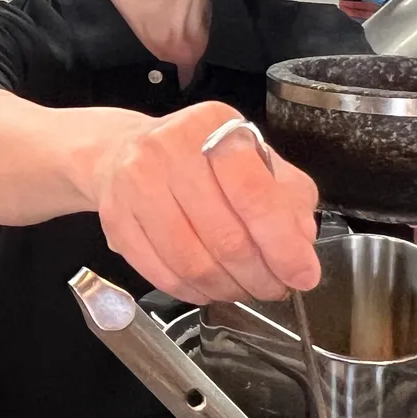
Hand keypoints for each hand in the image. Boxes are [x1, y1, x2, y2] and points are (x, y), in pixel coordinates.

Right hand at [92, 102, 321, 305]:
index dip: (283, 245)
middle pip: (225, 237)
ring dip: (226, 288)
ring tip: (242, 289)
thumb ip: (287, 196)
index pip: (254, 194)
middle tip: (273, 288)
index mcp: (212, 127)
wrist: (121, 149)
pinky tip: (207, 287)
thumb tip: (300, 244)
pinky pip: (161, 273)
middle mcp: (168, 149)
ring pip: (192, 262)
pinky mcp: (114, 217)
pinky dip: (192, 290)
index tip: (302, 275)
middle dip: (259, 276)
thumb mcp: (253, 159)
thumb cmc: (197, 158)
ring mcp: (135, 183)